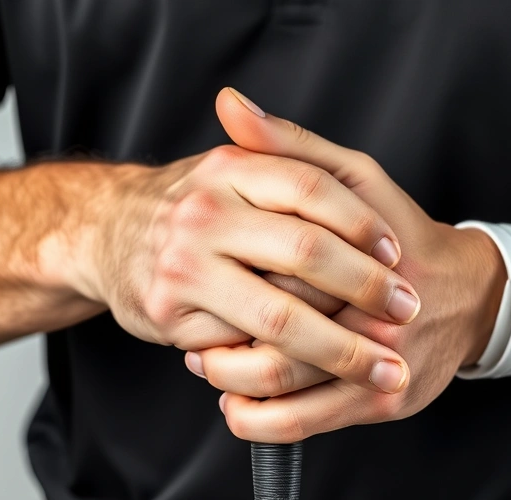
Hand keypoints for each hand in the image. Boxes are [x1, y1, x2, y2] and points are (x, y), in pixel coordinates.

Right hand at [57, 90, 423, 390]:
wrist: (105, 233)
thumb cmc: (192, 202)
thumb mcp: (231, 163)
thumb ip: (276, 143)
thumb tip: (264, 108)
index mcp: (230, 170)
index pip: (313, 190)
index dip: (363, 225)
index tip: (397, 254)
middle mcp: (204, 216)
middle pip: (305, 254)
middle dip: (365, 289)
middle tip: (405, 312)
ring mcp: (186, 268)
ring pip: (279, 318)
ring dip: (341, 350)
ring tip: (383, 368)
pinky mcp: (171, 315)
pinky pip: (243, 350)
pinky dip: (289, 369)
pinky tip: (326, 381)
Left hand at [195, 88, 506, 442]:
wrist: (465, 295)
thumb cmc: (400, 234)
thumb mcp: (352, 176)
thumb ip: (289, 144)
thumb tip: (230, 107)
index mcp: (359, 248)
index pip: (275, 262)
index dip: (224, 269)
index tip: (193, 270)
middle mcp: (373, 309)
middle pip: (273, 322)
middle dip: (219, 327)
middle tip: (191, 324)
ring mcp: (380, 360)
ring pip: (281, 379)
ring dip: (229, 375)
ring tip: (206, 361)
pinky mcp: (382, 400)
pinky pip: (303, 423)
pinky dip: (257, 418)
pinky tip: (237, 401)